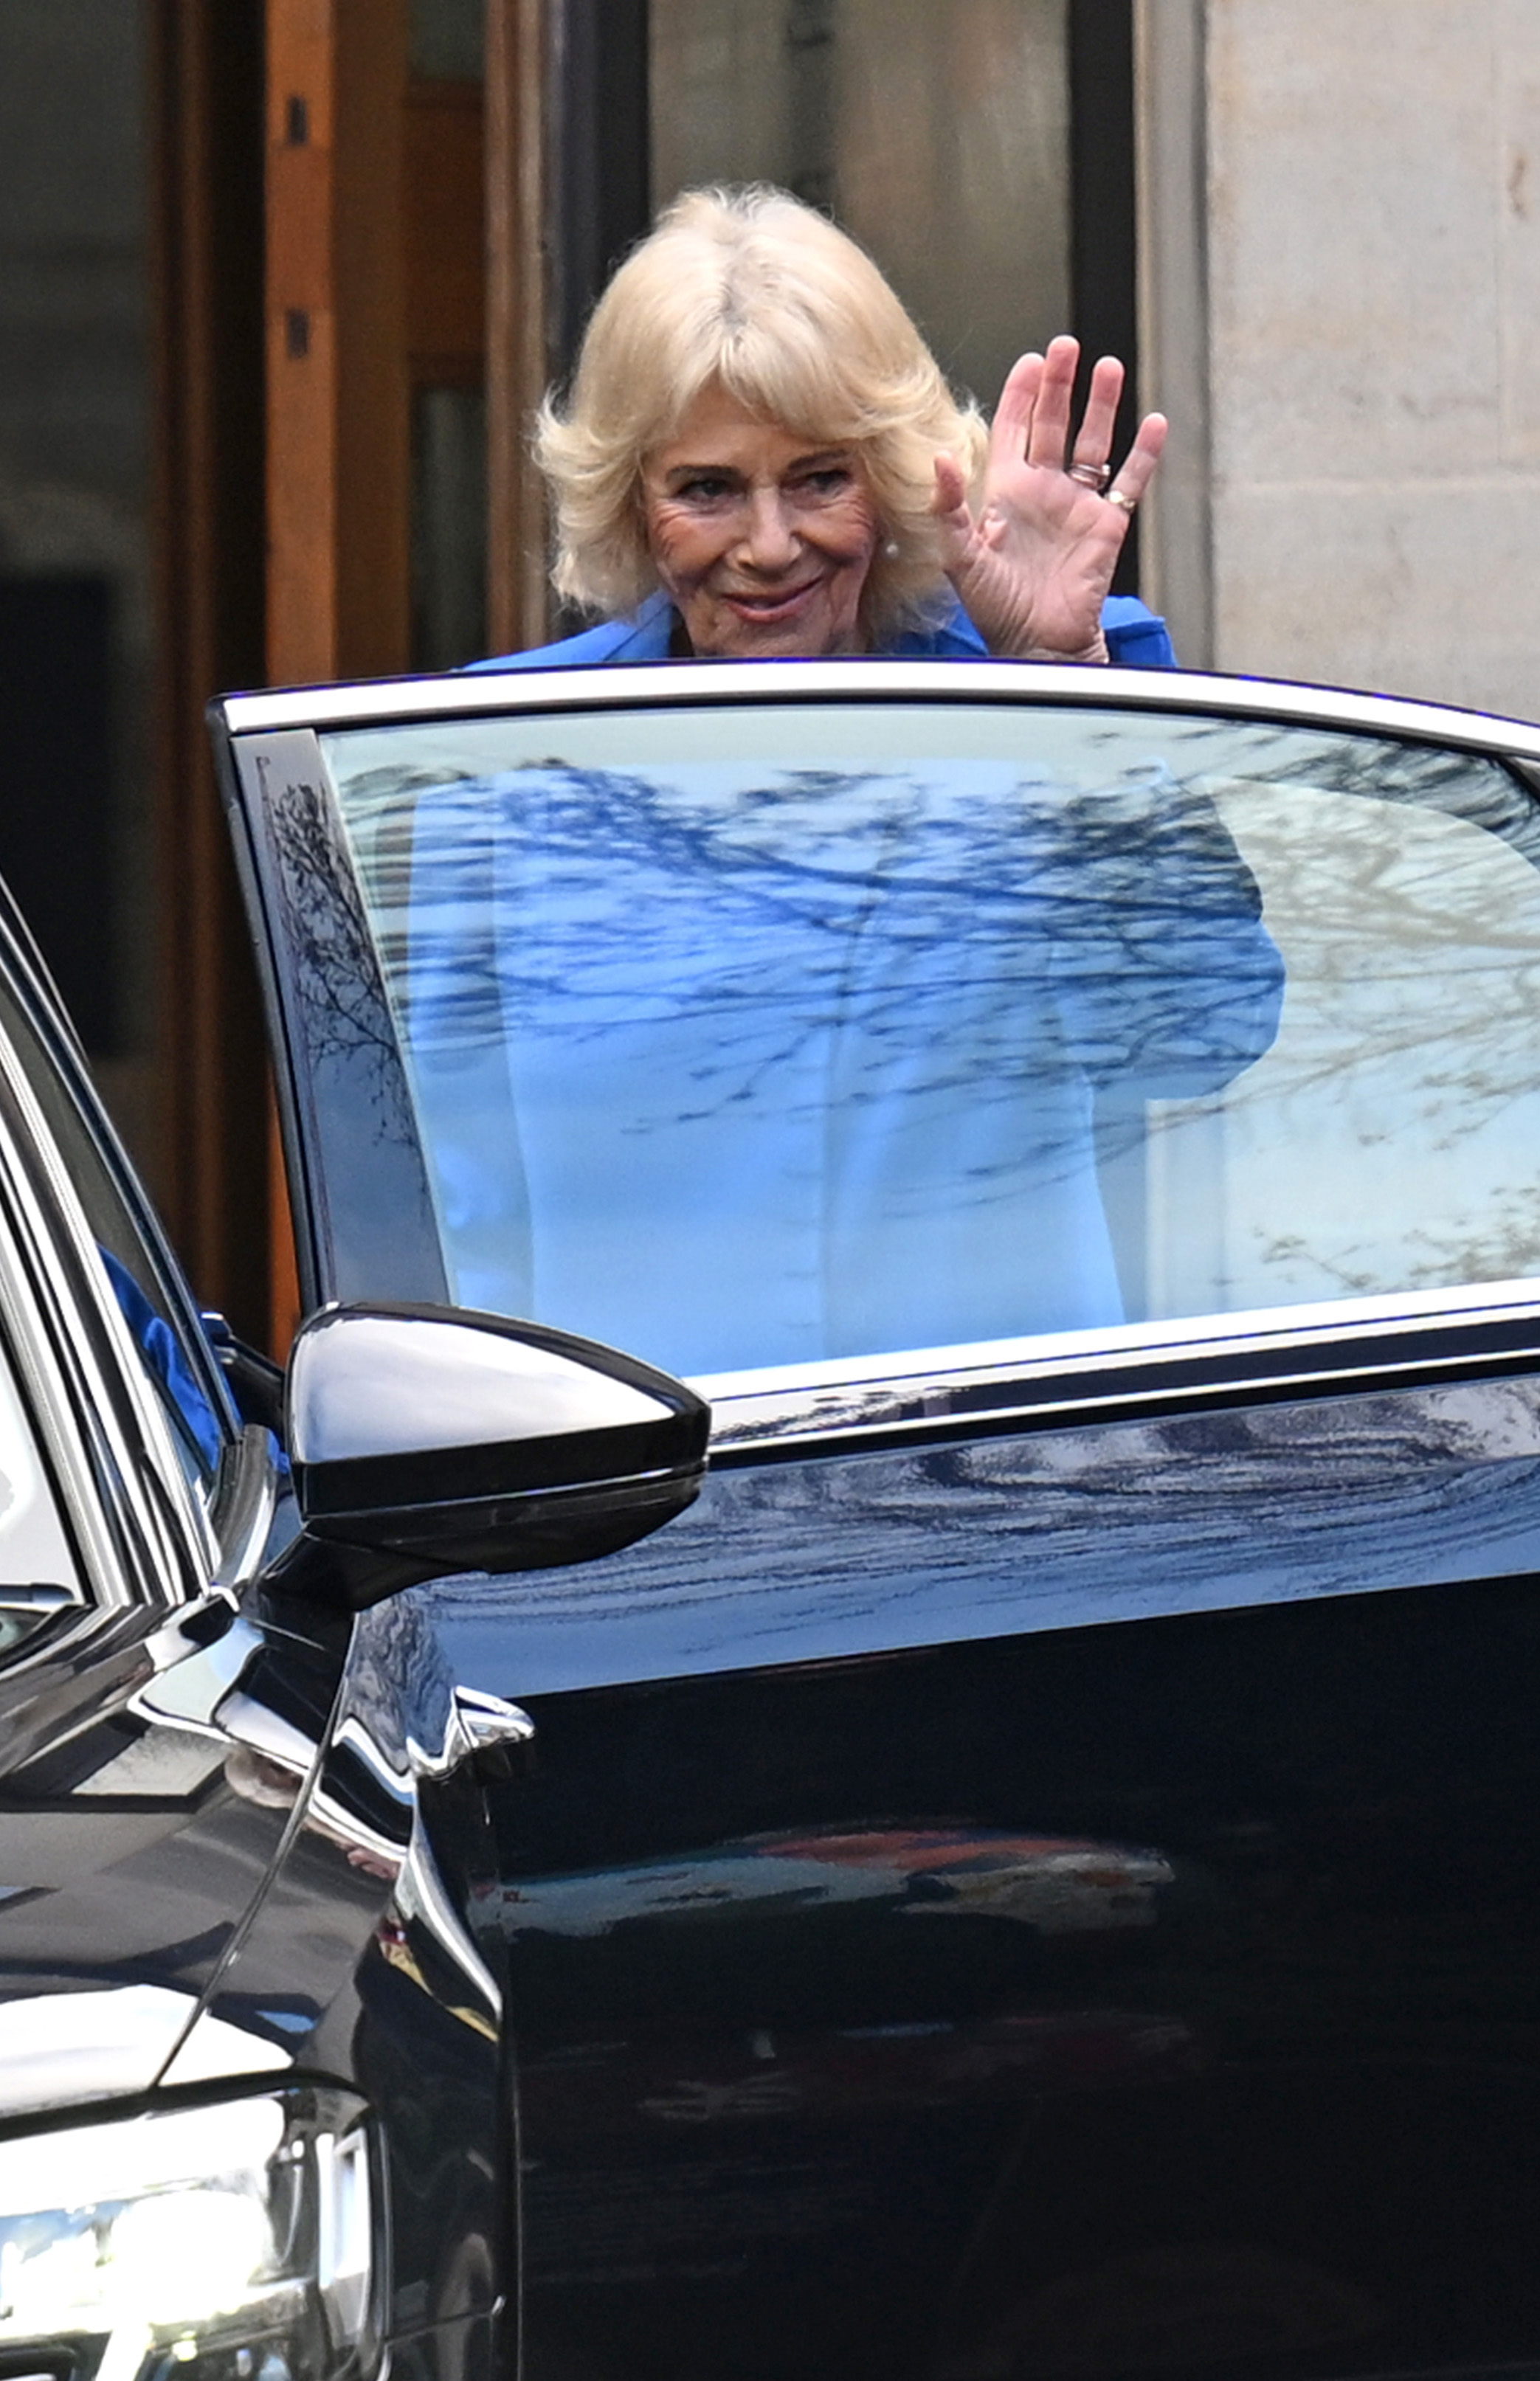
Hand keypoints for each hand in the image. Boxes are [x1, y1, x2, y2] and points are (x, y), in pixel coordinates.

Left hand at [930, 335, 1166, 662]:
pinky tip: (1154, 422)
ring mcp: (1077, 505)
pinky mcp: (1107, 525)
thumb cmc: (994, 609)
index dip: (1020, 395)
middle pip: (1053, 424)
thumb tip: (939, 458)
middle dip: (1060, 384)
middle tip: (1067, 346)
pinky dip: (1144, 454)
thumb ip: (948, 508)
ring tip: (1109, 366)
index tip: (1031, 361)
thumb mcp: (960, 558)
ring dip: (1101, 405)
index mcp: (1005, 493)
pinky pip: (1129, 482)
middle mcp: (1042, 491)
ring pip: (1093, 442)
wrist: (1037, 645)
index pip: (1013, 430)